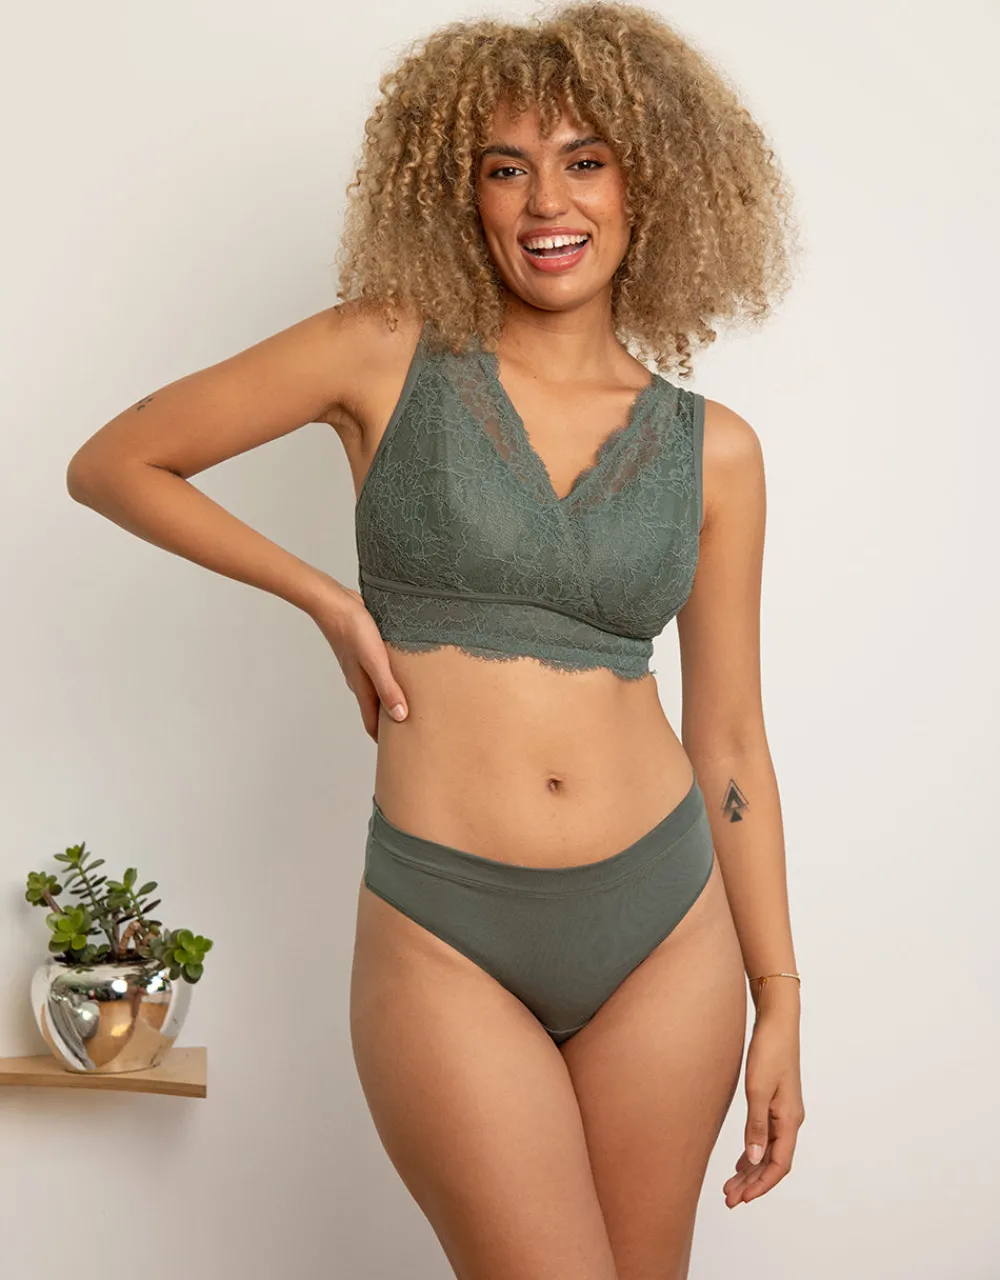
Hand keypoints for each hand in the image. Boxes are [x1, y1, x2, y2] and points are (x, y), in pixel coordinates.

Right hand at [309, 580, 408, 742]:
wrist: (334, 602)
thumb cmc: (354, 630)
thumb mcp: (375, 661)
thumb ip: (388, 688)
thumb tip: (401, 717)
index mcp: (362, 688)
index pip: (373, 723)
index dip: (384, 740)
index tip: (398, 754)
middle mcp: (360, 681)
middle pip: (376, 709)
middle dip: (390, 724)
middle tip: (410, 734)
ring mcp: (361, 666)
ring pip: (378, 691)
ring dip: (390, 701)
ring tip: (411, 708)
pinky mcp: (365, 651)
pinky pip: (379, 673)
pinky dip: (390, 682)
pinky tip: (402, 676)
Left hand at [724, 1010, 804, 1206]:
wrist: (777, 1022)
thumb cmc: (769, 1051)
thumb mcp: (758, 1089)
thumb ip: (756, 1125)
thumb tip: (753, 1159)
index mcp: (789, 1120)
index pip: (779, 1164)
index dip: (762, 1184)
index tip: (743, 1199)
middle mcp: (790, 1120)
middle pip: (772, 1161)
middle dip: (752, 1183)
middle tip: (729, 1199)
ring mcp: (784, 1112)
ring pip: (768, 1151)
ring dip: (751, 1169)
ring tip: (731, 1186)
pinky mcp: (775, 1102)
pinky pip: (766, 1136)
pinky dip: (753, 1151)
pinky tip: (741, 1161)